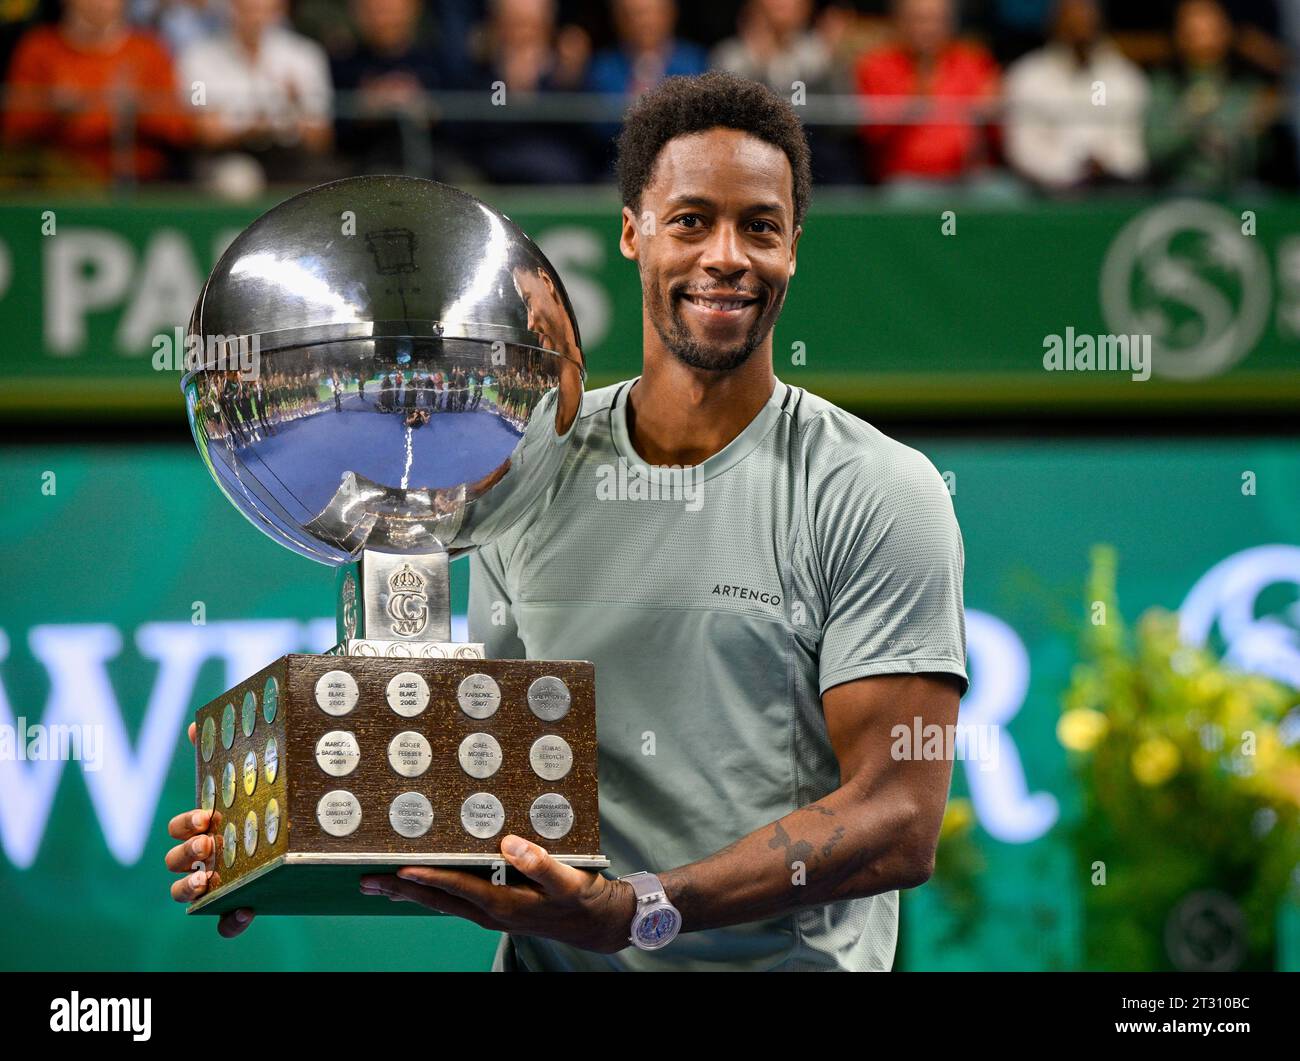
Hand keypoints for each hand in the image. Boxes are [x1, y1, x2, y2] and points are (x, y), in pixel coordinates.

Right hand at [162, 721, 254, 937]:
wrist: (305, 834)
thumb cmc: (269, 797)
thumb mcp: (251, 771)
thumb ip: (222, 747)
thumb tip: (196, 726)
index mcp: (209, 825)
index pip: (180, 828)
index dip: (184, 826)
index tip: (207, 817)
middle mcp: (208, 855)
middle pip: (176, 861)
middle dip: (185, 853)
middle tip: (208, 843)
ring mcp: (221, 879)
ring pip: (185, 892)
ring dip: (188, 887)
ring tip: (208, 879)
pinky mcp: (242, 900)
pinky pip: (226, 921)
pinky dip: (228, 921)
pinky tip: (244, 912)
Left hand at [360, 835, 636, 954]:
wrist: (599, 923)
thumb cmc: (583, 900)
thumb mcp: (568, 880)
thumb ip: (539, 862)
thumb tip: (508, 843)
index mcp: (505, 903)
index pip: (458, 888)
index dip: (429, 879)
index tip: (400, 871)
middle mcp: (491, 911)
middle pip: (438, 901)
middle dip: (401, 891)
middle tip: (367, 883)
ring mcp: (493, 913)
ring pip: (443, 903)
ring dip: (411, 894)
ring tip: (381, 885)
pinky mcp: (499, 909)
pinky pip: (457, 902)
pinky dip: (435, 893)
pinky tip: (426, 886)